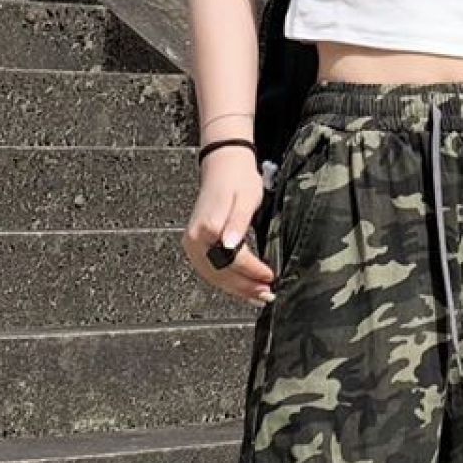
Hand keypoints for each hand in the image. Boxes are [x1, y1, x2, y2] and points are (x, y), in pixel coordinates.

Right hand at [183, 149, 275, 304]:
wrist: (224, 166)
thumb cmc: (237, 180)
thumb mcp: (244, 200)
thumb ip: (237, 224)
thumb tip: (230, 245)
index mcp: (206, 227)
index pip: (231, 259)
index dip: (252, 271)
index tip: (269, 275)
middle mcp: (194, 239)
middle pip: (221, 273)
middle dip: (246, 287)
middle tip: (267, 294)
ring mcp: (193, 245)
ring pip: (216, 277)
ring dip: (238, 290)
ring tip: (259, 296)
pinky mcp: (197, 248)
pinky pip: (213, 271)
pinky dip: (230, 283)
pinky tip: (244, 289)